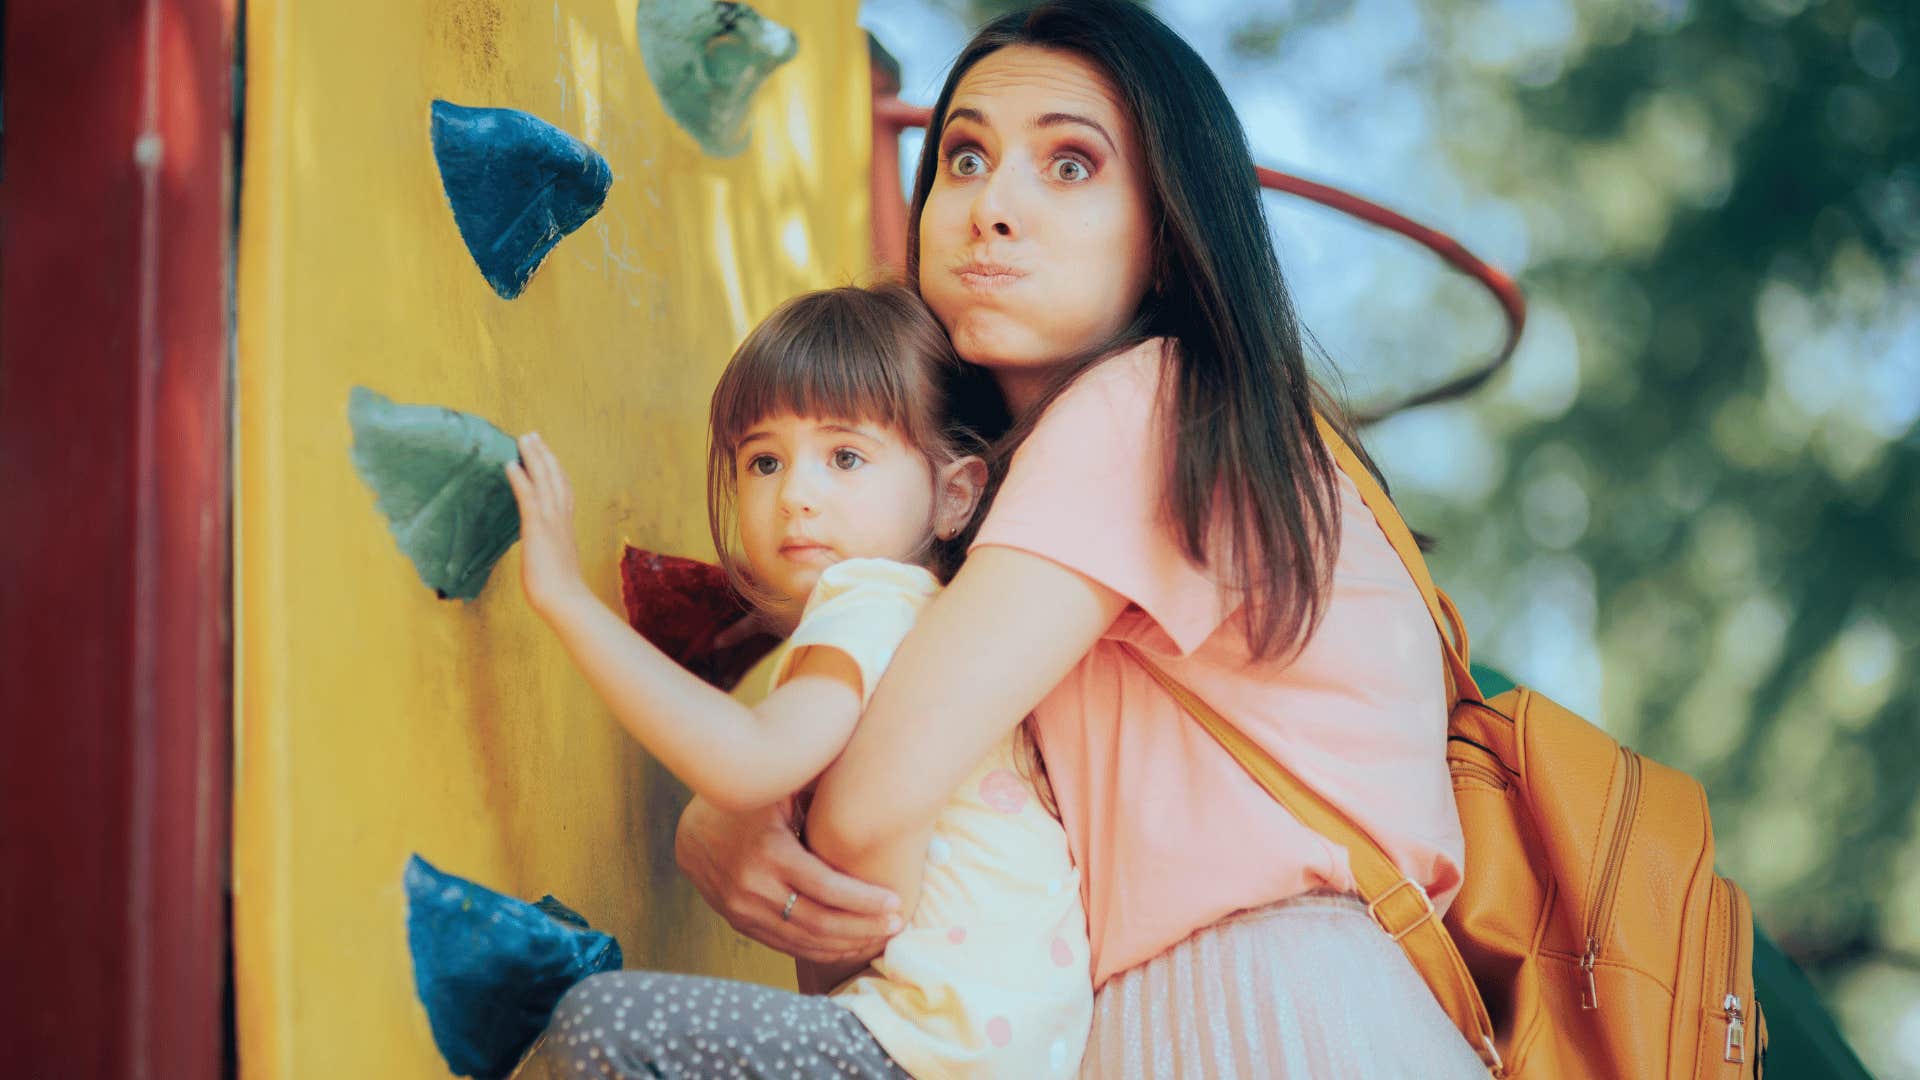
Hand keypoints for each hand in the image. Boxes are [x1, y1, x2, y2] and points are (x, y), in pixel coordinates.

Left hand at [505, 432, 591, 618]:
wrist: (565, 600)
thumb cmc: (560, 590)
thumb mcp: (554, 562)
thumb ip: (549, 549)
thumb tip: (543, 551)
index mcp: (565, 526)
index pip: (562, 490)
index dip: (554, 469)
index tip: (546, 453)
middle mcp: (561, 518)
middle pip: (555, 477)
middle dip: (544, 454)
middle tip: (533, 435)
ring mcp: (551, 521)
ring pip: (545, 480)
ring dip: (534, 457)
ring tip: (524, 439)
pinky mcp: (537, 528)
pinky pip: (528, 497)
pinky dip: (520, 478)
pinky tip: (510, 464)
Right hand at [675, 795, 900, 965]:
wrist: (691, 826)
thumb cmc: (751, 800)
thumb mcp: (782, 789)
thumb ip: (821, 793)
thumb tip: (877, 784)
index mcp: (770, 852)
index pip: (827, 888)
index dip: (865, 901)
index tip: (896, 903)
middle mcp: (754, 887)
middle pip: (820, 922)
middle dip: (863, 927)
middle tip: (898, 926)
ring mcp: (744, 910)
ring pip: (804, 941)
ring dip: (846, 944)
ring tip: (880, 939)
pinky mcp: (740, 923)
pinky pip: (785, 945)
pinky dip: (819, 950)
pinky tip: (847, 946)